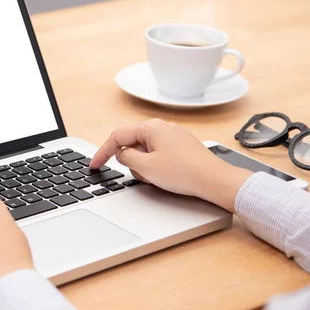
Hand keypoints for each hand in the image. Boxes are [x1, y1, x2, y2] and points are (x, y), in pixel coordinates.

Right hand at [90, 119, 251, 211]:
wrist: (215, 181)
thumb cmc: (184, 172)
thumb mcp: (146, 167)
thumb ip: (126, 158)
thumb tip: (122, 154)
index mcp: (151, 127)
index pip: (118, 137)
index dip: (102, 152)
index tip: (95, 165)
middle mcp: (162, 127)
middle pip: (132, 144)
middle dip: (131, 162)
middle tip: (141, 175)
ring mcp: (173, 137)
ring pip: (145, 152)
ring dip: (145, 166)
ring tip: (158, 177)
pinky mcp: (181, 147)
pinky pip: (158, 155)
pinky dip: (156, 167)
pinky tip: (167, 177)